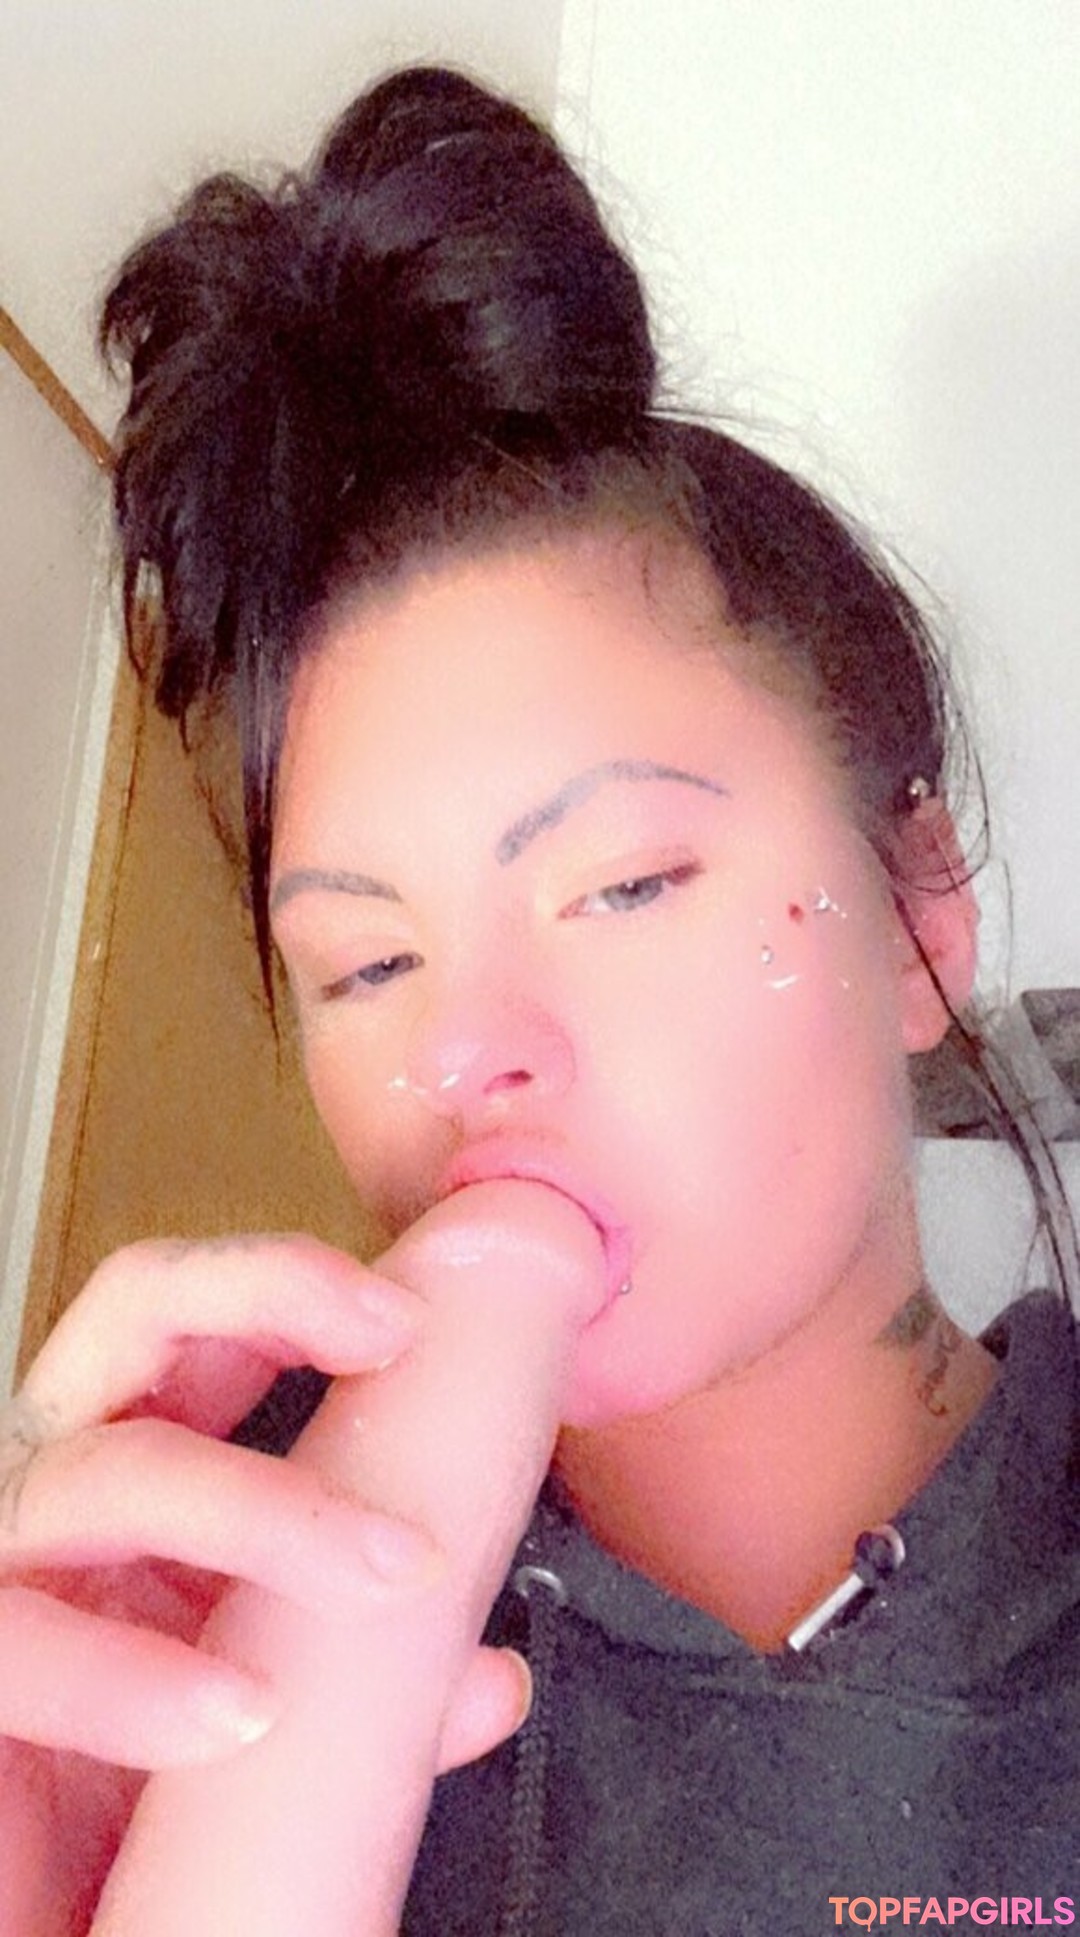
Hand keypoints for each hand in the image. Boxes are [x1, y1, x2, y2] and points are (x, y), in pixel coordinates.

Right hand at [0, 1235, 528, 1933]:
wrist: (44, 1923)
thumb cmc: (135, 1804)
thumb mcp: (275, 1717)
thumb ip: (371, 1685)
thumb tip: (490, 1678)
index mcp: (148, 1477)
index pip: (200, 1321)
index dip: (295, 1285)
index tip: (413, 1318)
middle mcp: (67, 1492)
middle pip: (131, 1314)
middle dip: (265, 1291)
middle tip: (391, 1335)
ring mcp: (7, 1572)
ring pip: (105, 1471)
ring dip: (262, 1506)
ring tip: (386, 1575)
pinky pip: (22, 1645)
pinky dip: (132, 1678)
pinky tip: (235, 1714)